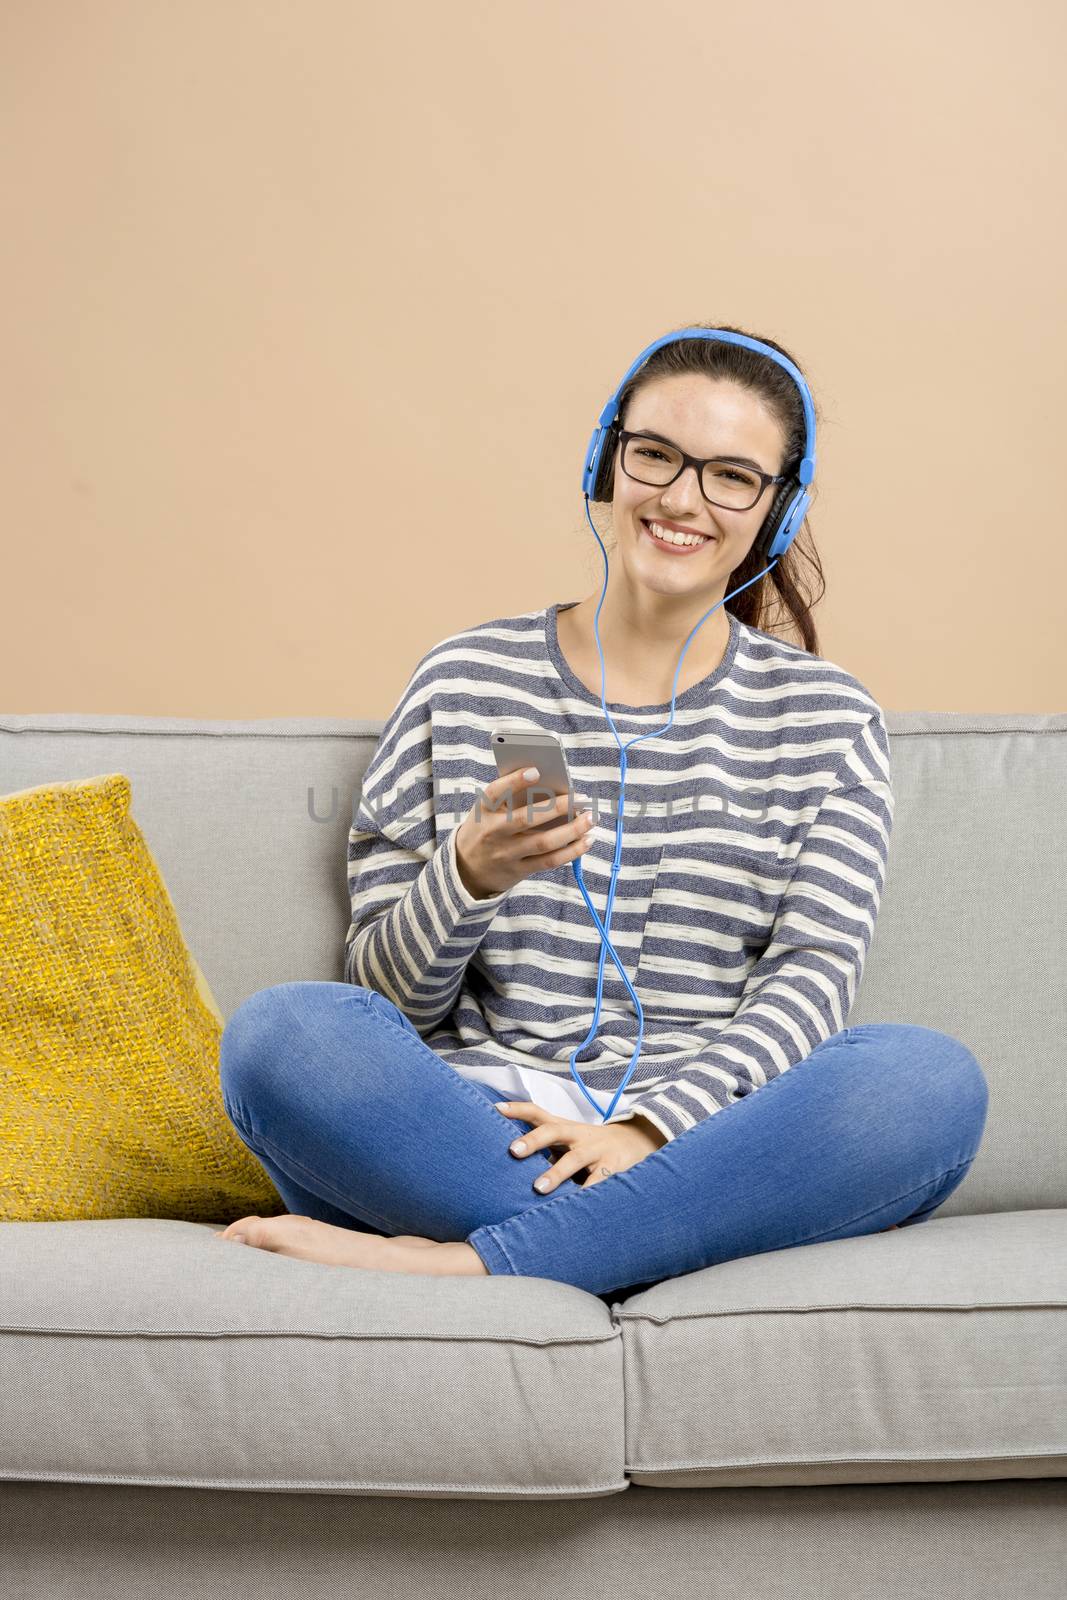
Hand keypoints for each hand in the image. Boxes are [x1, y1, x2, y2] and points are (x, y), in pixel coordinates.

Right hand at [455, 765, 594, 898]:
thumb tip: (553, 786)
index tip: (536, 771)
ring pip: (544, 843)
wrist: (466, 869)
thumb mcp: (487, 812)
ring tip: (590, 818)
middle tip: (582, 797)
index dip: (513, 781)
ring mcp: (507, 853)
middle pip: (527, 819)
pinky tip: (587, 840)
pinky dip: (572, 851)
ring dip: (572, 830)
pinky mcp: (520, 870)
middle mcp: (494, 832)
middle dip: (558, 807)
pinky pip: (550, 861)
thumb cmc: (485, 829)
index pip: (495, 792)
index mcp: (484, 810)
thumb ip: (510, 799)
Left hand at [495, 1101, 666, 1189]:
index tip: (496, 1109)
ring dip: (556, 1173)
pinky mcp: (614, 1166)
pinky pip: (599, 1182)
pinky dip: (587, 1193)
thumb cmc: (592, 1146)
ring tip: (538, 1188)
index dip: (518, 1109)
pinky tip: (575, 1208)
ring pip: (575, 1159)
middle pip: (553, 1130)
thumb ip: (546, 1147)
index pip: (538, 1113)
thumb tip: (507, 1162)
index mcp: (565, 1128)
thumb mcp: (569, 1141)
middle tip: (513, 1151)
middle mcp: (579, 1135)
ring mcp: (597, 1150)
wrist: (640, 1141)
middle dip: (533, 1140)